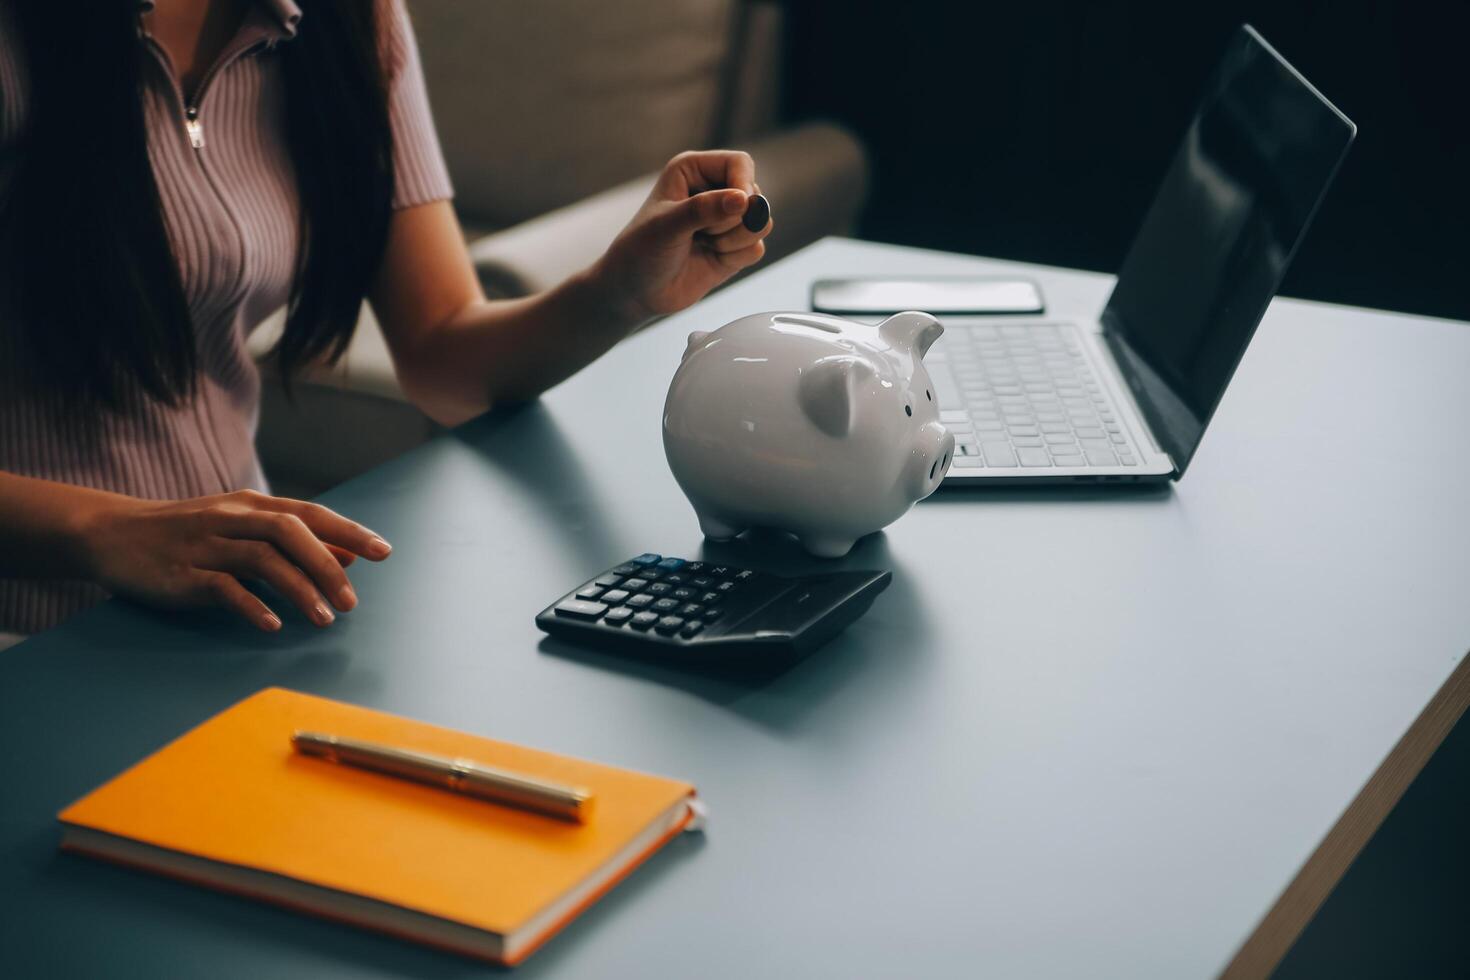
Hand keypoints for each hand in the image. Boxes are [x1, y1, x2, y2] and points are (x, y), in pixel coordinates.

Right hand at [78, 489, 391, 631]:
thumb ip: (295, 541)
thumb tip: (348, 556)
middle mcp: (232, 518)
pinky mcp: (181, 573)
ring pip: (261, 558)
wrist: (113, 534)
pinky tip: (272, 625)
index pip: (310, 513)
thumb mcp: (243, 528)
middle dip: (327, 564)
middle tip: (353, 600)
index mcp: (252, 505)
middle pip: (290, 532)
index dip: (348, 531)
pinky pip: (221, 587)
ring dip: (298, 589)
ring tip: (324, 618)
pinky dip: (250, 605)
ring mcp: (206, 544)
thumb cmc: (190, 533)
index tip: (383, 551)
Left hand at [592, 150, 772, 323]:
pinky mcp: (734, 247)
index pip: (740, 163)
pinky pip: (757, 248)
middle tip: (699, 233)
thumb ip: (704, 209)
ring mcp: (726, 220)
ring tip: (702, 244)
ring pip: (761, 223)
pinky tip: (710, 258)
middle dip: (732, 221)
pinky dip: (736, 258)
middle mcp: (714, 189)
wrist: (635, 291)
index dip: (744, 185)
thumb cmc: (640, 251)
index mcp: (693, 170)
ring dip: (734, 241)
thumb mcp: (667, 226)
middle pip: (755, 195)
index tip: (737, 208)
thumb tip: (744, 200)